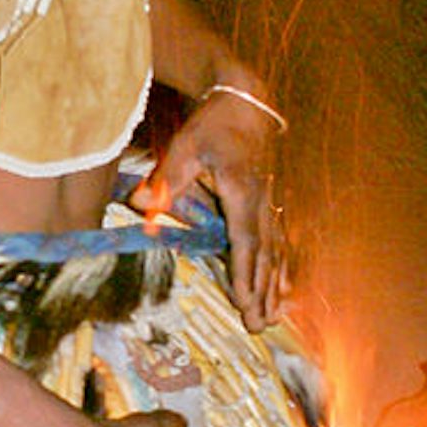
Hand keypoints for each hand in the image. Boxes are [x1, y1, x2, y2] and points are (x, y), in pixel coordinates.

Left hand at [132, 86, 285, 332]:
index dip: (246, 275)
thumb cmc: (212, 125)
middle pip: (265, 255)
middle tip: (260, 326)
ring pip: (276, 252)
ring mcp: (272, 203)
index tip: (246, 303)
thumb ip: (166, 181)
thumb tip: (141, 208)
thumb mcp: (184, 147)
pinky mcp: (273, 202)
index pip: (244, 242)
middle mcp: (264, 203)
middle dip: (262, 293)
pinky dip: (282, 269)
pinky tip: (284, 290)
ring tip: (274, 317)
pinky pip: (281, 241)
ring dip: (275, 287)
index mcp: (243, 192)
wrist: (246, 101)